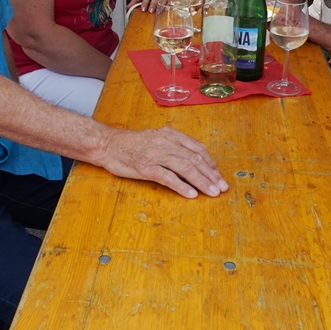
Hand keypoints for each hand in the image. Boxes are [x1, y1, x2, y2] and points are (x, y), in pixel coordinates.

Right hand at [94, 126, 228, 198]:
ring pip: (185, 168)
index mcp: (171, 135)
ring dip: (201, 181)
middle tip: (222, 187)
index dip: (210, 163)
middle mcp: (166, 143)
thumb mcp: (157, 138)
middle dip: (211, 175)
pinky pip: (167, 177)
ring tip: (212, 192)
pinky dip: (181, 186)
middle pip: (195, 159)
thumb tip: (195, 162)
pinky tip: (191, 194)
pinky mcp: (146, 167)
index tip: (218, 176)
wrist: (108, 144)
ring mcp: (156, 155)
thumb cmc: (132, 144)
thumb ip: (174, 147)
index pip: (197, 149)